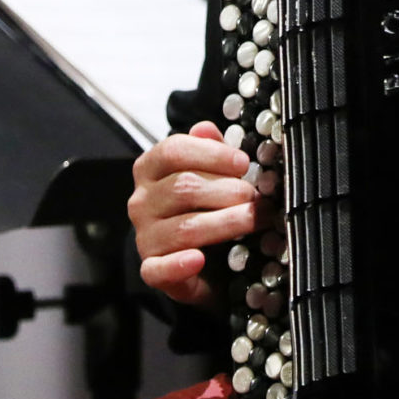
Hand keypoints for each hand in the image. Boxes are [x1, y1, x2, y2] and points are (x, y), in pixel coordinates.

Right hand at [128, 121, 263, 305]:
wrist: (199, 258)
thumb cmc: (202, 206)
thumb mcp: (206, 172)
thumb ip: (207, 149)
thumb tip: (206, 128)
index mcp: (150, 169)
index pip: (173, 151)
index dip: (212, 155)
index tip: (244, 163)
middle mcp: (141, 201)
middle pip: (183, 188)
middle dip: (227, 191)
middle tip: (257, 197)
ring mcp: (144, 236)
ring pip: (184, 228)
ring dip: (225, 223)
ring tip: (254, 220)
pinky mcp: (151, 269)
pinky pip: (159, 269)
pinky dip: (179, 265)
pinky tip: (199, 258)